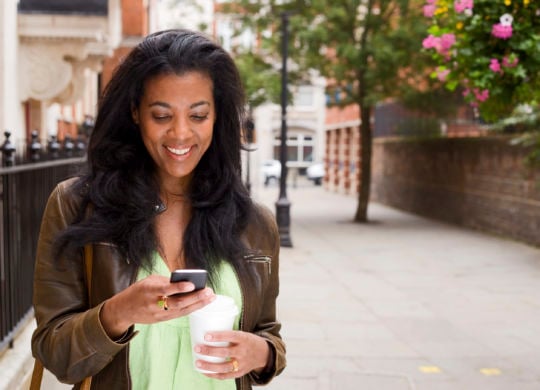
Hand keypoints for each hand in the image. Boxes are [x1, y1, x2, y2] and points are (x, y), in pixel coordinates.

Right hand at [100, 275, 214, 338]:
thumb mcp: (149, 281)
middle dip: (195, 297)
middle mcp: (154, 304)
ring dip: (198, 304)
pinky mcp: (162, 320)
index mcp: (149, 290)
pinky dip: (191, 308)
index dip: (179, 288)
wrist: (123, 310)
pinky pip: (179, 314)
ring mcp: (158, 314)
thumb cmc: (139, 291)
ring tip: (211, 298)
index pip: (166, 290)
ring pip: (181, 311)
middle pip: (178, 303)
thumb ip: (166, 281)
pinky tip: (202, 303)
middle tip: (209, 292)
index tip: (192, 284)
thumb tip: (186, 282)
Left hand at [194, 331, 269, 378]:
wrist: (263, 354)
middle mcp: (243, 352)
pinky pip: (225, 376)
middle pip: (225, 352)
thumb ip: (228, 336)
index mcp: (244, 339)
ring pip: (224, 367)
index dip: (218, 336)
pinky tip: (204, 371)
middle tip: (197, 348)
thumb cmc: (247, 341)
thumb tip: (206, 331)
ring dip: (209, 366)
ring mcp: (242, 364)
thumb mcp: (242, 334)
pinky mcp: (239, 373)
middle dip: (210, 351)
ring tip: (197, 362)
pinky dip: (213, 374)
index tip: (206, 335)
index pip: (231, 336)